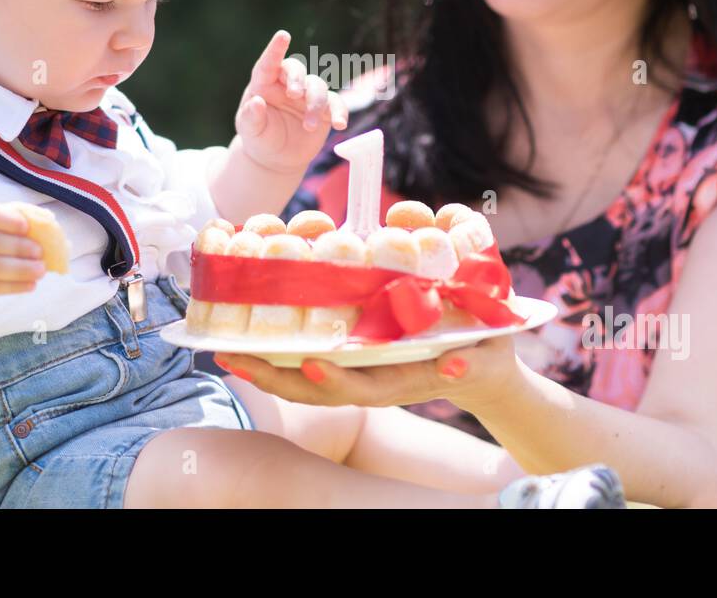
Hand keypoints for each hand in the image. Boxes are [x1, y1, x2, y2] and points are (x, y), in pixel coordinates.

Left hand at [213, 332, 524, 414]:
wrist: (482, 364)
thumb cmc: (488, 344)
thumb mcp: (492, 344)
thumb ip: (475, 353)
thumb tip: (454, 364)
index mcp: (406, 376)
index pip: (367, 386)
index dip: (339, 380)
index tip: (313, 366)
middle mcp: (375, 378)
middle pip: (319, 386)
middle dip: (277, 375)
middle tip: (235, 356)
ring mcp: (359, 369)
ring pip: (304, 377)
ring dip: (265, 364)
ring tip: (224, 349)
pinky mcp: (350, 354)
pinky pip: (306, 355)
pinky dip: (276, 348)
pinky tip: (244, 331)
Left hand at [234, 30, 348, 174]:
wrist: (277, 158)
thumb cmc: (260, 138)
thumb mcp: (250, 130)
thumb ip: (251, 117)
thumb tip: (256, 102)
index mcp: (264, 83)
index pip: (269, 63)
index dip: (276, 49)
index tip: (283, 35)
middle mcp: (287, 84)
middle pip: (297, 70)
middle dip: (298, 79)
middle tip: (295, 94)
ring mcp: (307, 95)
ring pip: (317, 87)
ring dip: (315, 105)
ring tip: (308, 127)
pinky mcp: (325, 109)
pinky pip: (336, 105)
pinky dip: (340, 112)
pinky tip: (339, 124)